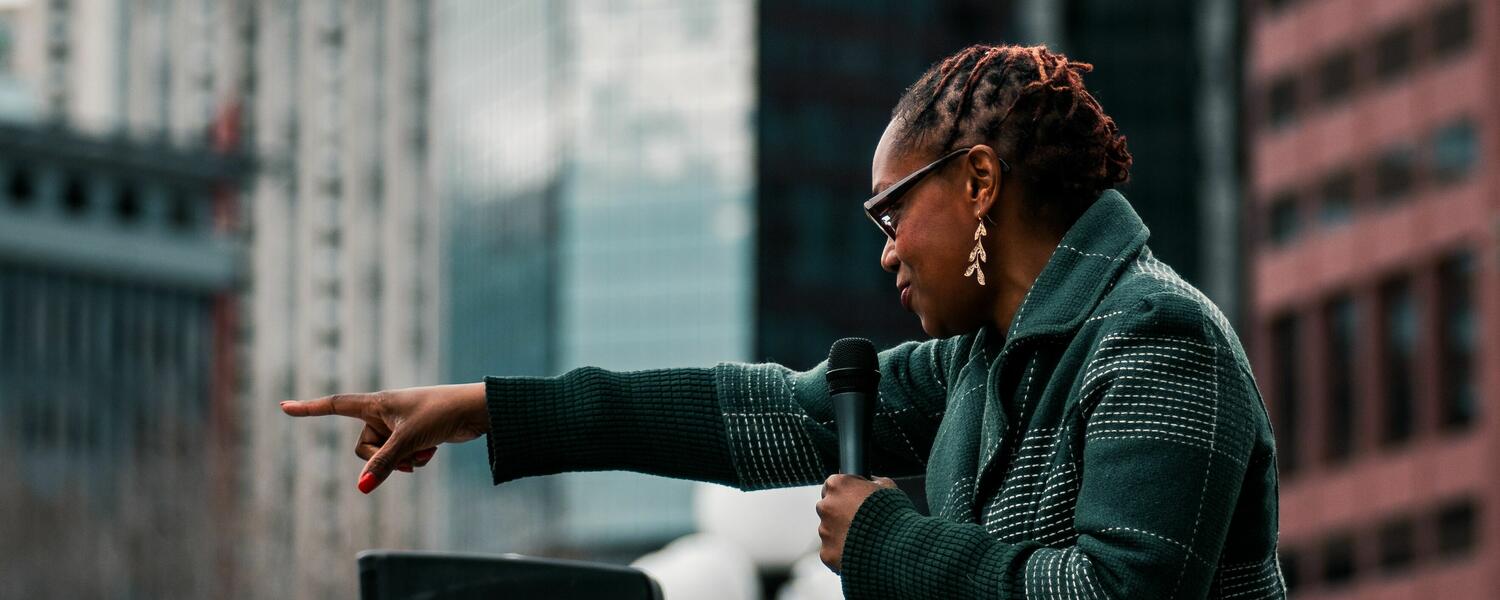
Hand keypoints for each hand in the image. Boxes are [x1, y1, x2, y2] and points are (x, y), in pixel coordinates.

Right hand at [280, 383, 489, 493]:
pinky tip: (432, 450)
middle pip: (363, 447)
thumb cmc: (440, 414)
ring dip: (403, 460)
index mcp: (376, 403)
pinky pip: (401, 457)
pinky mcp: (412, 435)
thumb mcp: (408, 441)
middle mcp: (383, 412)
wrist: (475, 411)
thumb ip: (384, 465)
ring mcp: (397, 425)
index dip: (309, 409)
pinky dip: (414, 459)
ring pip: (384, 456)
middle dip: (383, 459)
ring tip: (425, 451)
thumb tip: (362, 488)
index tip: (284, 407)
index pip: (335, 406)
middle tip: (408, 453)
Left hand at [816, 474, 896, 573]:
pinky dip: (842, 552)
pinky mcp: (827, 552)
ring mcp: (824, 531)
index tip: (855, 500)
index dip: (845, 493)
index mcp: (838, 485)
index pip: (832, 486)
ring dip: (841, 534)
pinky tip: (860, 553)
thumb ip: (874, 482)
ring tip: (864, 539)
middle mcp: (826, 506)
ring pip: (829, 531)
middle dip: (840, 514)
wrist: (897, 547)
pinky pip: (832, 551)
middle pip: (828, 508)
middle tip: (860, 522)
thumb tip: (872, 481)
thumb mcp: (888, 488)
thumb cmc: (893, 514)